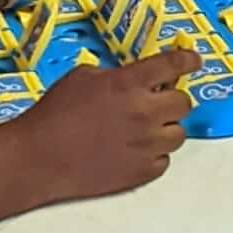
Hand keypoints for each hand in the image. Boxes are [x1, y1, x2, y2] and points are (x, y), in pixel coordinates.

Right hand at [13, 50, 193, 199]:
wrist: (39, 158)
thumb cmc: (53, 116)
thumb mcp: (81, 78)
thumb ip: (115, 76)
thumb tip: (131, 81)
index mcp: (129, 83)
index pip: (173, 65)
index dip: (188, 60)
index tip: (193, 61)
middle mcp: (144, 113)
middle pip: (183, 102)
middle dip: (171, 99)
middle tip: (156, 102)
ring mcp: (147, 145)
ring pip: (178, 134)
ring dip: (164, 128)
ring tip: (141, 130)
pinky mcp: (142, 172)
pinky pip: (164, 161)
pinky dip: (153, 155)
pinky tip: (134, 150)